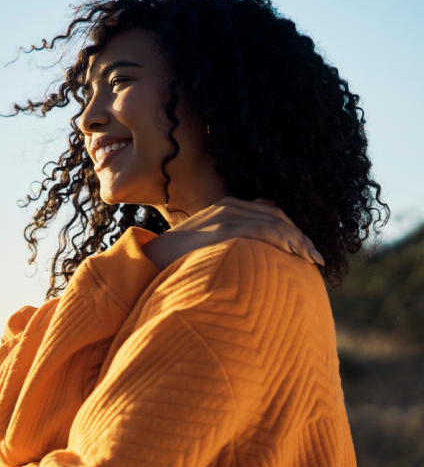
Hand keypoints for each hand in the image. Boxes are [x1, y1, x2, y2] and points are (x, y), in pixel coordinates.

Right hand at [141, 196, 323, 269]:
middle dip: (299, 236)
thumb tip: (252, 245)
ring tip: (311, 260)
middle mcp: (227, 206)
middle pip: (275, 215)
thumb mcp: (206, 242)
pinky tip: (293, 255)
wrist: (149, 260)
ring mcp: (224, 216)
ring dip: (296, 240)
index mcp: (225, 206)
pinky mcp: (221, 229)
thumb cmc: (177, 258)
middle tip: (316, 258)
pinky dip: (281, 240)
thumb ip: (228, 238)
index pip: (269, 212)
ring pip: (273, 222)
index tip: (306, 250)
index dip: (291, 229)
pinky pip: (260, 230)